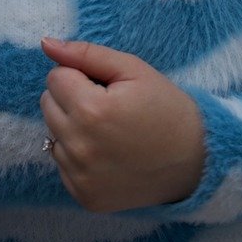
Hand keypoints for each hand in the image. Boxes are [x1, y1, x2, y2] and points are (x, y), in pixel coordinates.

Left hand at [39, 36, 205, 212]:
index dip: (80, 75)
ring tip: (108, 129)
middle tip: (108, 105)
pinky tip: (107, 152)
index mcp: (91, 111)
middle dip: (72, 98)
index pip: (55, 77)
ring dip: (73, 126)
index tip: (106, 85)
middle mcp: (81, 148)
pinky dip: (78, 154)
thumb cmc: (164, 106)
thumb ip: (85, 53)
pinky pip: (62, 164)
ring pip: (52, 133)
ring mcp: (81, 178)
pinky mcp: (85, 197)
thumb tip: (46, 43)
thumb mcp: (131, 69)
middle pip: (48, 104)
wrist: (195, 159)